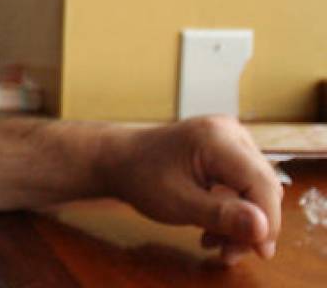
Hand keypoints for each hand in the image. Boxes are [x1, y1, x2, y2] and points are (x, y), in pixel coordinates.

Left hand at [98, 116, 281, 264]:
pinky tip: (212, 231)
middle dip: (251, 226)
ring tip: (214, 244)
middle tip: (229, 254)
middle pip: (262, 187)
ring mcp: (231, 140)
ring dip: (241, 222)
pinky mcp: (229, 152)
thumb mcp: (177, 202)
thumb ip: (220, 215)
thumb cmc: (140, 177)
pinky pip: (244, 186)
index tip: (259, 252)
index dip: (268, 220)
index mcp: (217, 138)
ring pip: (255, 190)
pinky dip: (232, 211)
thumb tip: (262, 228)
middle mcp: (231, 133)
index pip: (262, 183)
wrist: (119, 159)